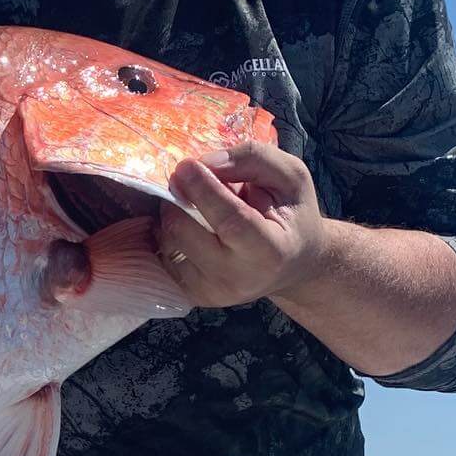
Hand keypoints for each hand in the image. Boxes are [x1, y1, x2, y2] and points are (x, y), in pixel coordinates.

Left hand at [156, 142, 331, 308]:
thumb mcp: (290, 177)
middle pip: (183, 232)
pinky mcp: (192, 296)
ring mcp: (212, 292)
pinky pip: (161, 257)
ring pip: (166, 243)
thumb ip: (253, 159)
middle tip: (186, 181)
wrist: (294, 263)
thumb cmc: (292, 214)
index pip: (229, 220)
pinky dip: (168, 234)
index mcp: (270, 251)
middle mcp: (239, 278)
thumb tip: (205, 162)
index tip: (185, 165)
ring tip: (193, 206)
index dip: (203, 190)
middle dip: (178, 199)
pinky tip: (187, 225)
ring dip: (171, 215)